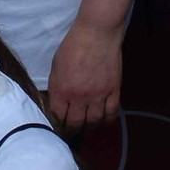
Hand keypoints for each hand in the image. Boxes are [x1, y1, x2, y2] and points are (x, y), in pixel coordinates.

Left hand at [48, 0, 128, 132]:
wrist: (96, 33)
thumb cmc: (72, 46)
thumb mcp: (56, 66)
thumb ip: (56, 86)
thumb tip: (56, 102)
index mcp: (61, 89)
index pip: (58, 116)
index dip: (57, 125)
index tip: (58, 129)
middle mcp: (79, 97)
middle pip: (76, 123)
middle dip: (73, 132)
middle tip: (73, 135)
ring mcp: (98, 95)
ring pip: (94, 122)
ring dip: (90, 129)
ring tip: (87, 131)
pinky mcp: (113, 91)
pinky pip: (111, 113)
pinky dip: (107, 120)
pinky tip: (103, 122)